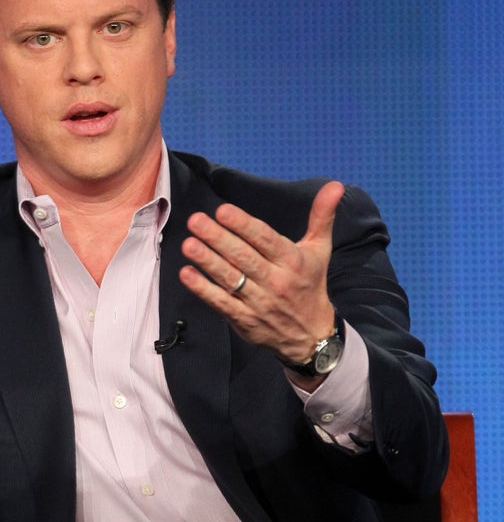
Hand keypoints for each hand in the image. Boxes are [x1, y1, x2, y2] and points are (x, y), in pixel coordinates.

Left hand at [179, 181, 344, 370]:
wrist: (310, 336)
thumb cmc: (310, 285)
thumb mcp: (319, 250)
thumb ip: (322, 216)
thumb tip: (335, 185)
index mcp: (292, 261)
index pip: (265, 240)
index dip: (243, 225)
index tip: (223, 211)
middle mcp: (276, 281)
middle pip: (243, 257)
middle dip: (218, 238)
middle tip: (196, 221)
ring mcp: (258, 302)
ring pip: (230, 279)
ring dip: (207, 261)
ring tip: (189, 244)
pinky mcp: (244, 320)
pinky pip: (221, 303)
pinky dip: (203, 289)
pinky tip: (187, 274)